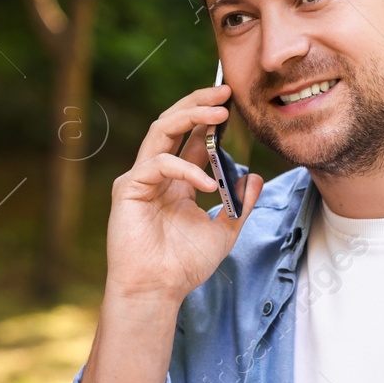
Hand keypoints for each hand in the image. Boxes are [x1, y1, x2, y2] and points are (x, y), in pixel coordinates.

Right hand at [104, 83, 263, 304]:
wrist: (158, 291)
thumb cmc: (184, 266)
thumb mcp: (224, 231)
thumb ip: (240, 204)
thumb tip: (255, 176)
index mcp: (177, 181)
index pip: (193, 138)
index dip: (211, 118)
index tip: (235, 103)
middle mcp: (156, 174)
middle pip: (173, 123)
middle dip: (199, 103)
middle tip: (225, 92)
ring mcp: (140, 178)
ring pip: (160, 130)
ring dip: (190, 116)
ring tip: (220, 113)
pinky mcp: (128, 188)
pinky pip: (158, 164)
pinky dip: (185, 168)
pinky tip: (207, 184)